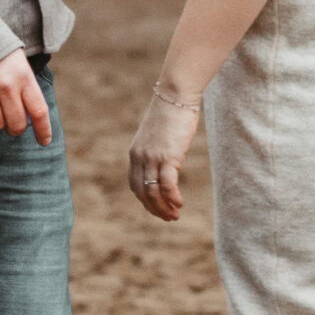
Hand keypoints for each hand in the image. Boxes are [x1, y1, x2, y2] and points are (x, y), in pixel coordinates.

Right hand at [0, 51, 51, 143]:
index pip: (39, 111)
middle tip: (11, 123)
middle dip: (15, 128)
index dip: (43, 130)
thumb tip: (31, 119)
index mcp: (24, 77)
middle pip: (17, 124)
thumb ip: (26, 89)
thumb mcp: (19, 65)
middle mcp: (7, 86)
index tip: (44, 142)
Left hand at [127, 87, 199, 221]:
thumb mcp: (158, 134)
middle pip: (142, 193)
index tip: (157, 208)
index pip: (135, 184)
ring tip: (175, 215)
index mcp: (135, 153)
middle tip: (168, 217)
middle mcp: (140, 157)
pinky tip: (179, 203)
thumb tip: (166, 158)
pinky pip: (167, 185)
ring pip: (154, 192)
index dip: (145, 200)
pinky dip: (172, 198)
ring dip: (164, 208)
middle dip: (155, 209)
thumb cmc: (170, 112)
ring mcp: (153, 158)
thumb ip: (157, 148)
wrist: (175, 96)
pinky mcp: (168, 156)